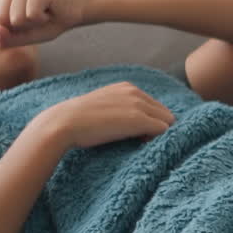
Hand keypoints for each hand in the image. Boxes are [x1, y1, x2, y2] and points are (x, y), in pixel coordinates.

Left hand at [0, 0, 85, 47]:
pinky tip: (49, 9)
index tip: (21, 23)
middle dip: (18, 28)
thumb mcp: (23, 37)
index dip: (4, 31)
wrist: (77, 12)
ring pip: (15, 19)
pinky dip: (43, 20)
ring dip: (33, 24)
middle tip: (33, 18)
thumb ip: (5, 39)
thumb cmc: (48, 23)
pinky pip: (31, 16)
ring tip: (42, 12)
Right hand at [34, 82, 175, 150]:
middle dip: (157, 127)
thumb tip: (128, 124)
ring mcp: (138, 105)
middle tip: (140, 140)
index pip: (154, 106)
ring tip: (139, 142)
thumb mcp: (103, 107)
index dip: (150, 121)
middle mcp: (135, 91)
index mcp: (127, 87)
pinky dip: (157, 140)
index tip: (137, 134)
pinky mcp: (138, 119)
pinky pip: (163, 130)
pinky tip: (141, 144)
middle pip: (165, 113)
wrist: (64, 122)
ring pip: (167, 121)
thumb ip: (119, 109)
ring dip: (158, 134)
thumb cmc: (78, 121)